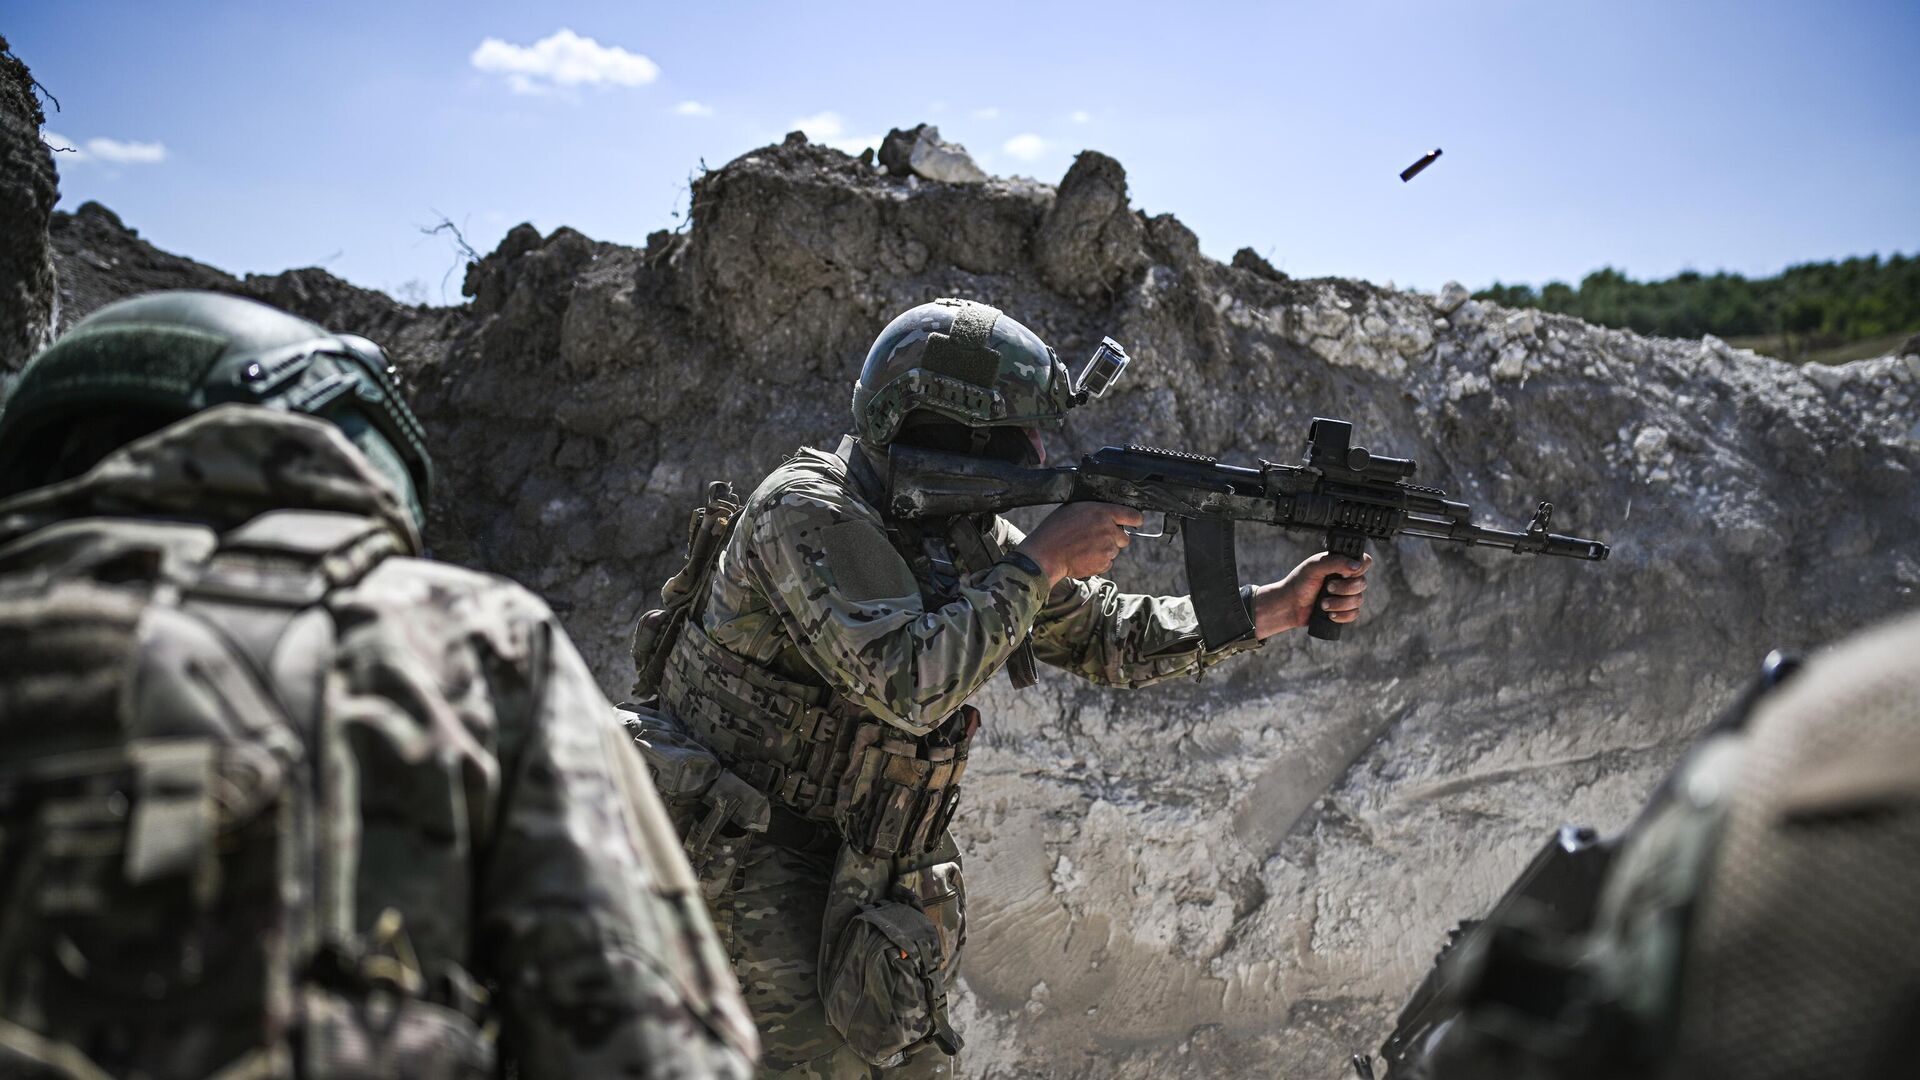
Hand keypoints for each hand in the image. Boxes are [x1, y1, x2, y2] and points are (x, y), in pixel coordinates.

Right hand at [1015, 502, 1144, 585]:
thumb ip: (1094, 511)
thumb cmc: (1054, 530)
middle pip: (1125, 537)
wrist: (1046, 554)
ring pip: (1114, 551)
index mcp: (1102, 512)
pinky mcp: (1104, 563)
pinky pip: (1107, 563)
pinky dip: (1098, 562)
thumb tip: (1103, 513)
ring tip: (1084, 548)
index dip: (1135, 520)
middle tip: (1096, 539)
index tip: (1134, 522)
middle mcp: (1109, 530)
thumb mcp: (1073, 509)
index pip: (1133, 515)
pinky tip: (1083, 557)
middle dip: (1114, 539)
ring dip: (1104, 551)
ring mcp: (1108, 548)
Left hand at [1251, 551, 1372, 637]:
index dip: (1360, 568)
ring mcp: (1346, 596)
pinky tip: (1330, 615)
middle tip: (1327, 588)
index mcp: (1341, 564)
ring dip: (1340, 603)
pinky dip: (1342, 615)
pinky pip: (1354, 614)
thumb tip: (1357, 565)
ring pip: (1358, 600)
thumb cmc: (1299, 583)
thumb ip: (1335, 562)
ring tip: (1322, 604)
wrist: (1289, 606)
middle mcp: (1347, 579)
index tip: (1346, 573)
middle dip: (1344, 588)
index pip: (1364, 561)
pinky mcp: (1344, 611)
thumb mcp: (1314, 567)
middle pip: (1362, 583)